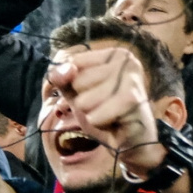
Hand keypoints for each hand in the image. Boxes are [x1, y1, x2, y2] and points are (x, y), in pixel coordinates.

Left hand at [46, 47, 163, 172]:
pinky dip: (98, 123)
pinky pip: (94, 115)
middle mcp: (126, 59)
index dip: (72, 84)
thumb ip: (62, 79)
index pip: (72, 63)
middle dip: (82, 101)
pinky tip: (114, 121)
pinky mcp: (132, 98)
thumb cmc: (103, 112)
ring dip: (91, 113)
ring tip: (108, 113)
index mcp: (113, 54)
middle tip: (103, 106)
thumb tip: (60, 72)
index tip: (92, 92)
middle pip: (76, 81)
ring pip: (83, 100)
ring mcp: (131, 77)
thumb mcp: (76, 93)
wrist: (132, 138)